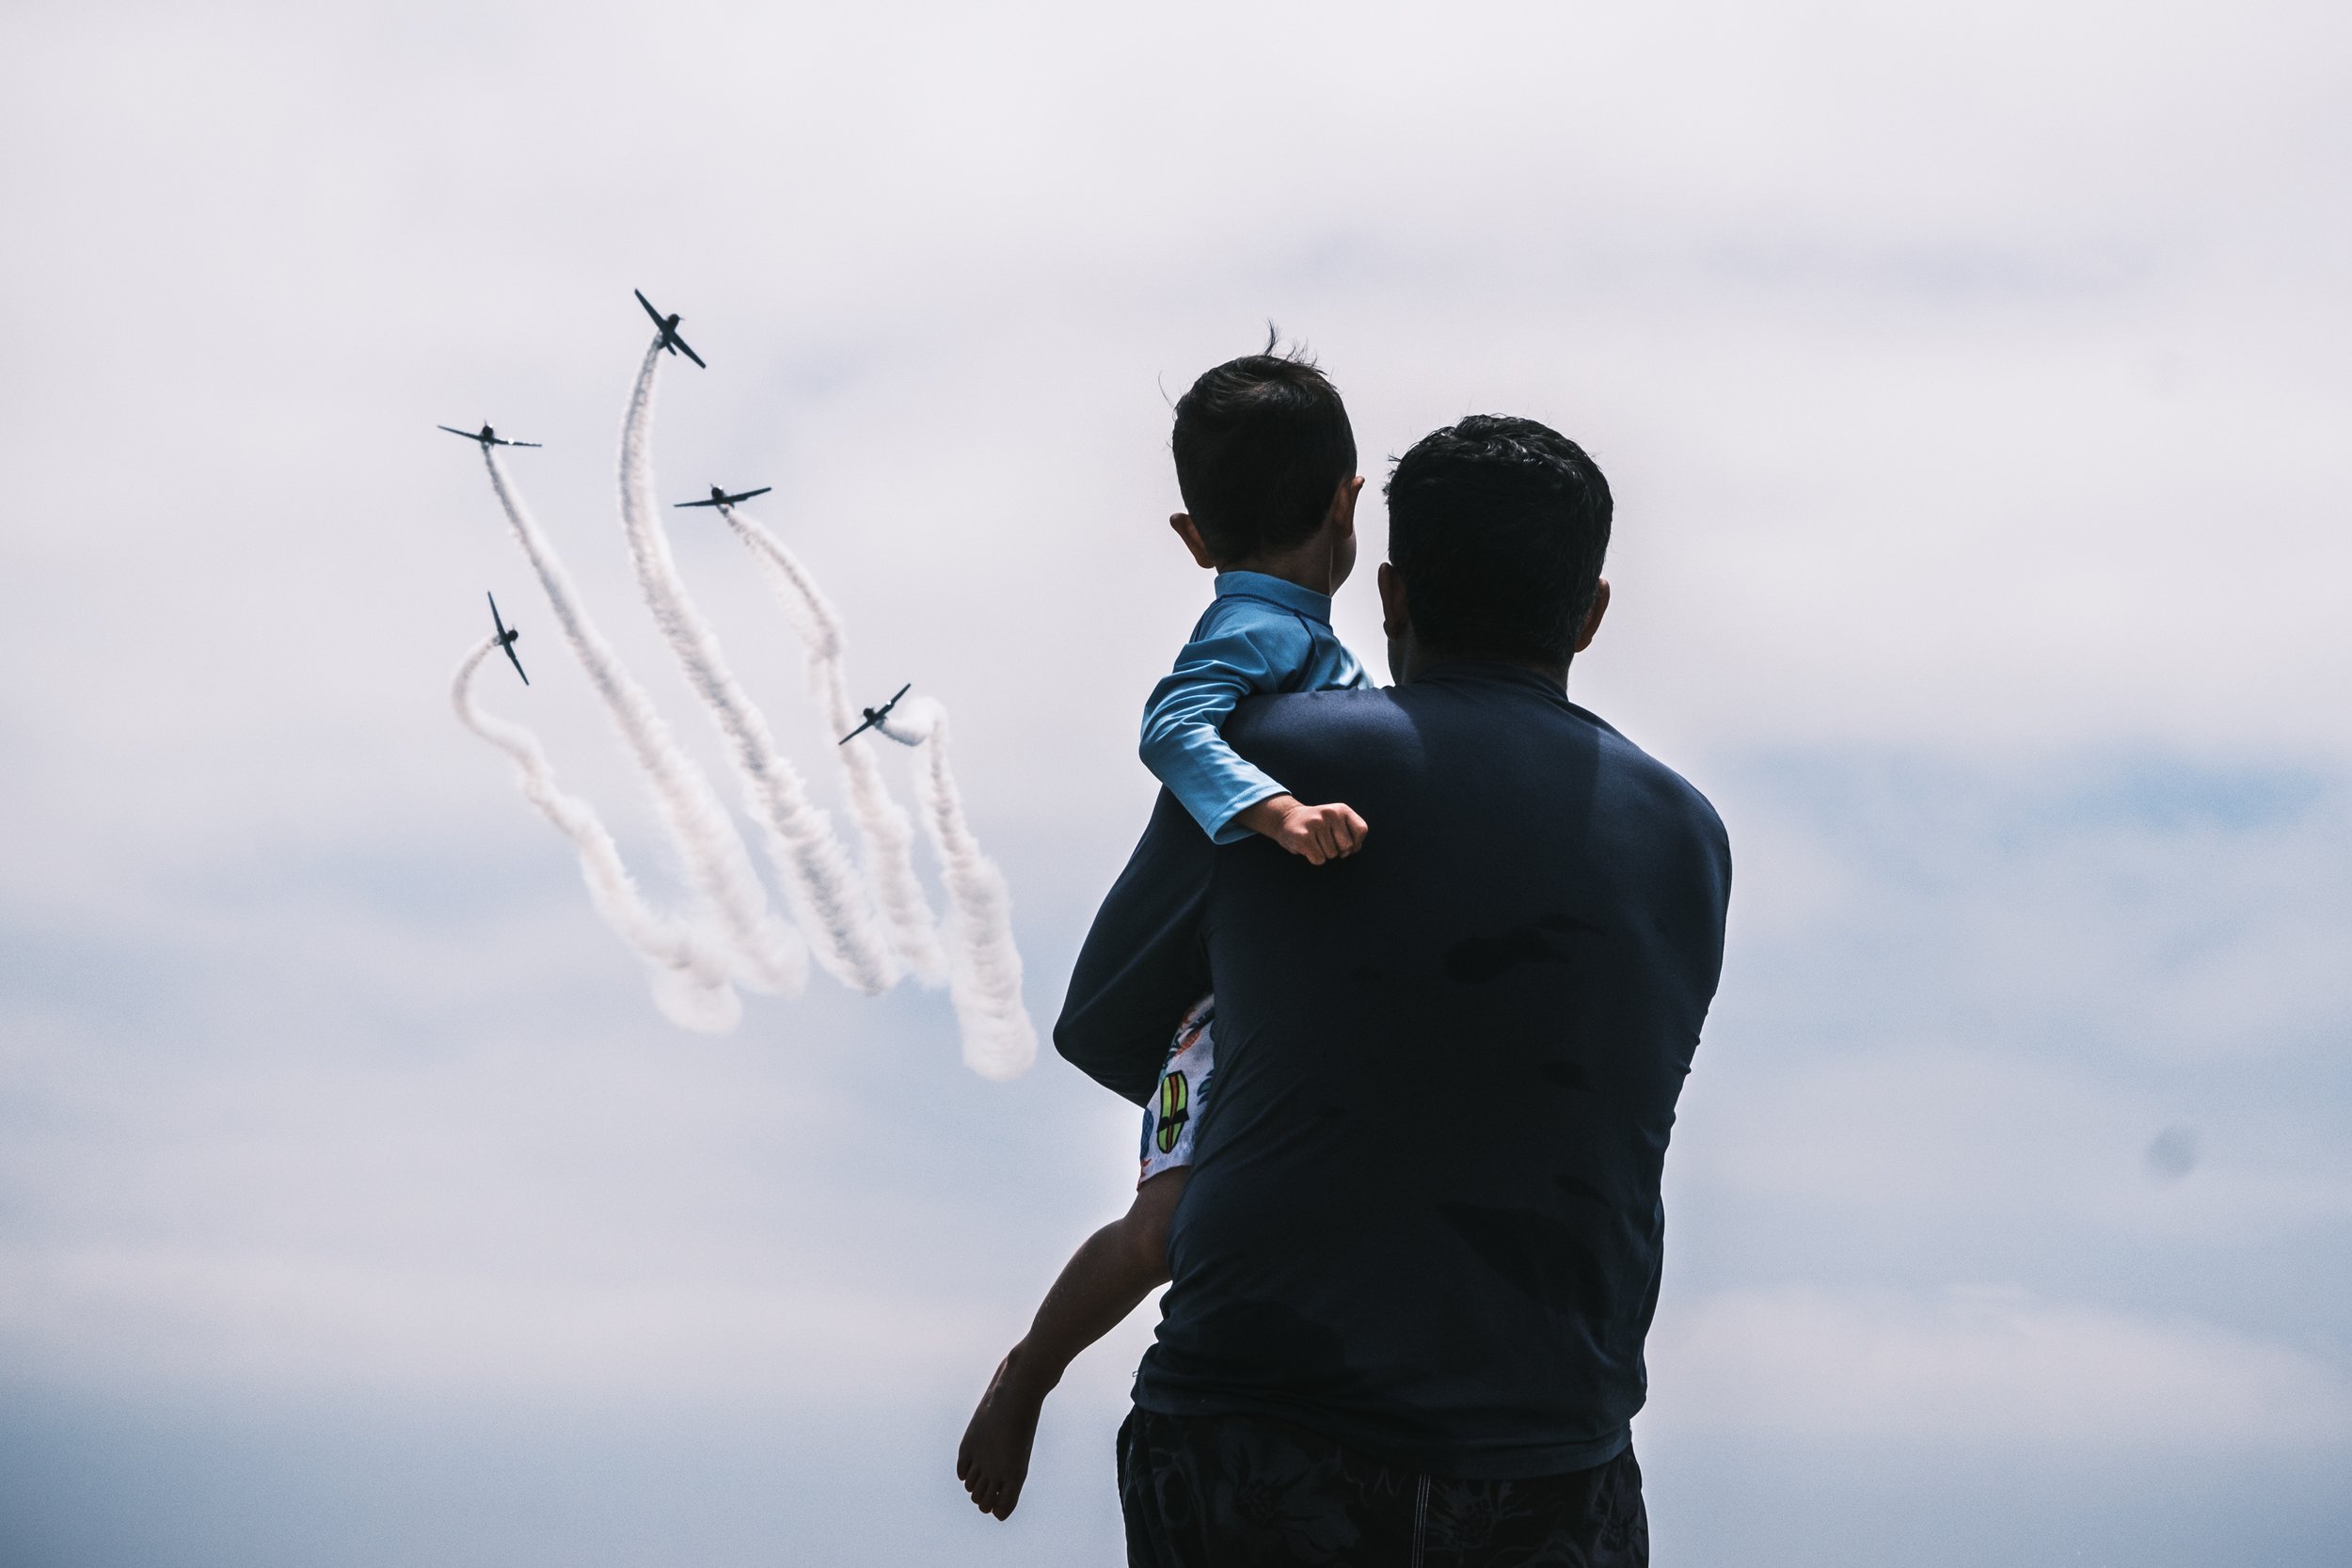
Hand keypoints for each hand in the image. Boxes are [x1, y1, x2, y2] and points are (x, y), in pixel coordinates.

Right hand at [1239, 794, 1367, 864]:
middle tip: (1324, 840)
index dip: (1355, 842)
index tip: (1342, 841)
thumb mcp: (1337, 821)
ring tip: (1314, 841)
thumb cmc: (1317, 826)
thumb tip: (1353, 849)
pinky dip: (1314, 858)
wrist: (1286, 819)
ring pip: (1332, 855)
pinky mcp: (1303, 836)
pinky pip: (1319, 860)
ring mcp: (1316, 823)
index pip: (1361, 831)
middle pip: (1347, 847)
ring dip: (1323, 853)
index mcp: (1341, 809)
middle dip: (1338, 850)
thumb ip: (1351, 833)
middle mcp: (1330, 813)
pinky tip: (1306, 847)